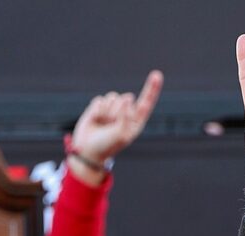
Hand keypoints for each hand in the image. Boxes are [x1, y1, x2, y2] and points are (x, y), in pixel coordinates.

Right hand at [68, 71, 162, 186]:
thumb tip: (126, 98)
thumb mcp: (121, 135)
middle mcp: (125, 112)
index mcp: (135, 120)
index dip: (152, 88)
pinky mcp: (99, 107)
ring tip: (103, 124)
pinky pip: (100, 100)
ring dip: (106, 112)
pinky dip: (96, 110)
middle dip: (117, 111)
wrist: (87, 151)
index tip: (156, 75)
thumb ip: (126, 116)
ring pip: (112, 97)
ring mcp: (112, 109)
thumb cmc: (107, 146)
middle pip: (126, 98)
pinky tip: (95, 120)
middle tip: (110, 125)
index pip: (146, 102)